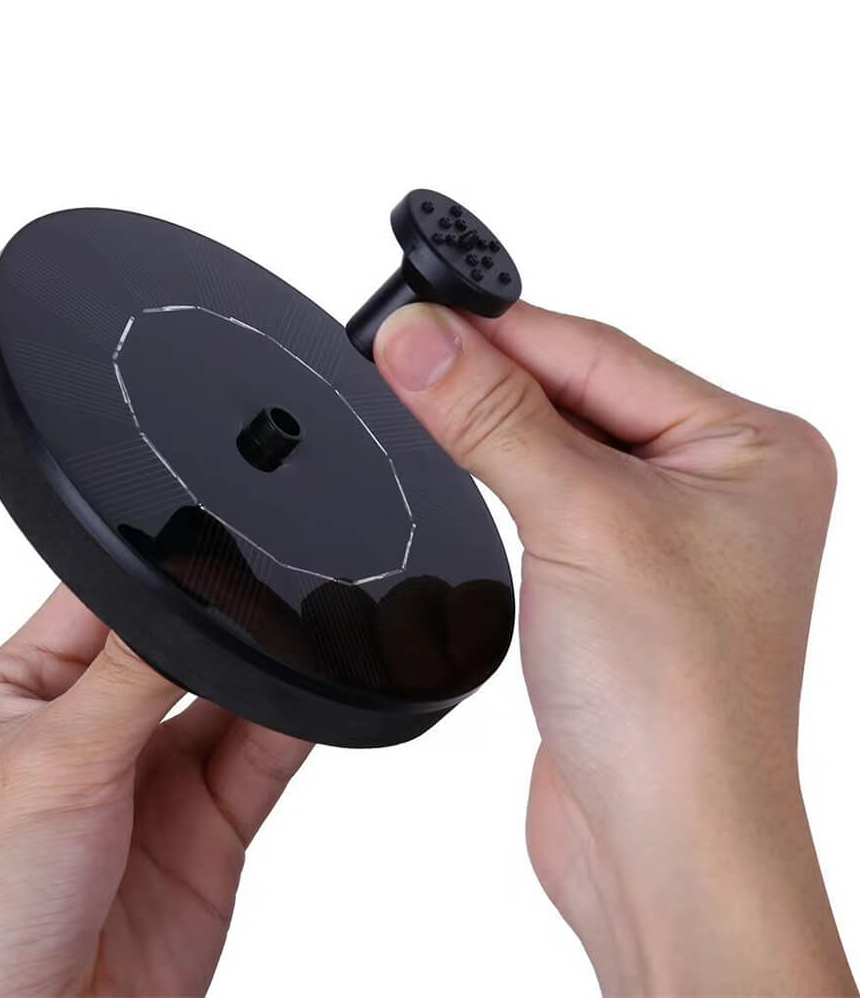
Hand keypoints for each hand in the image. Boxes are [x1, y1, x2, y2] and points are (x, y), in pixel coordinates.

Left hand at [0, 587, 310, 996]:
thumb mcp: (50, 765)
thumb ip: (130, 673)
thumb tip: (187, 587)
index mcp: (24, 693)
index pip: (100, 601)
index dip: (154, 572)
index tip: (210, 550)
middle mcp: (93, 729)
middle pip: (175, 646)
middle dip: (217, 626)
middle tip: (261, 604)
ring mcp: (154, 780)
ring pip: (230, 698)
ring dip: (264, 674)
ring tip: (292, 650)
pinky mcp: (207, 829)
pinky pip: (263, 757)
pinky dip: (294, 726)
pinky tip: (309, 699)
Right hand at [375, 302, 855, 995]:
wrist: (663, 843)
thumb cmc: (680, 705)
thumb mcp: (583, 523)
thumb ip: (493, 419)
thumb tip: (421, 338)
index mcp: (750, 448)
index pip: (599, 351)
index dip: (498, 327)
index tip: (415, 309)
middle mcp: (714, 485)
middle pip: (577, 390)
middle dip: (490, 372)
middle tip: (402, 343)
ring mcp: (663, 534)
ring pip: (555, 442)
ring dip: (490, 422)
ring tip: (419, 387)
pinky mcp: (614, 579)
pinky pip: (546, 496)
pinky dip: (498, 474)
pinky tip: (461, 458)